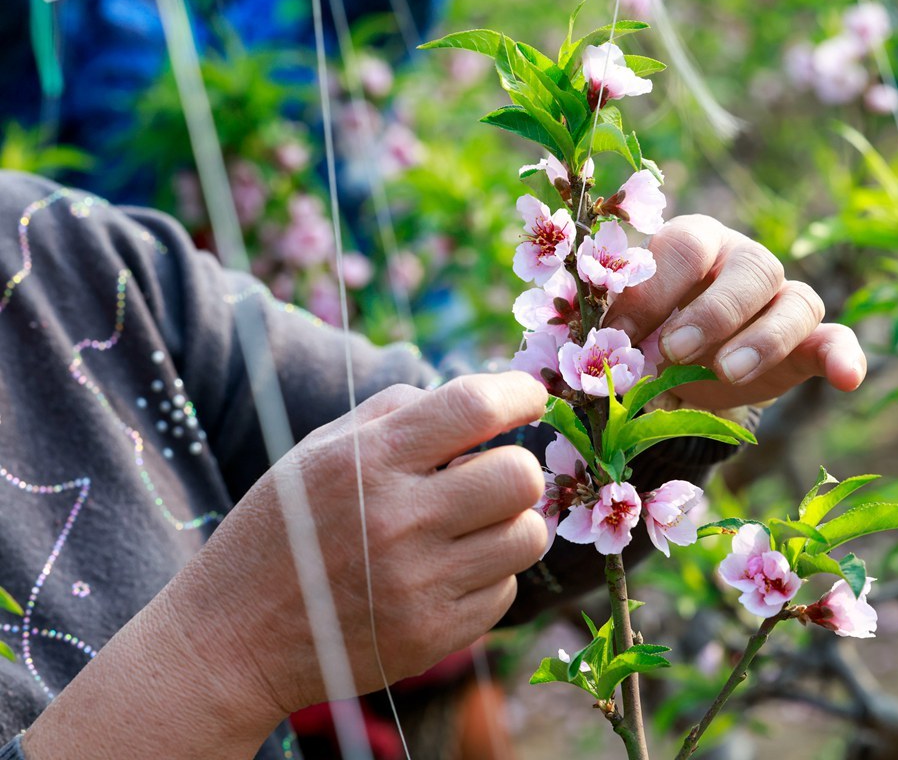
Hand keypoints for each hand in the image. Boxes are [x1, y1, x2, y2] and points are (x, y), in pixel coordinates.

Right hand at [25, 372, 548, 757]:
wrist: (232, 641)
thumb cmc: (282, 531)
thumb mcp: (317, 452)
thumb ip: (395, 414)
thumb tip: (479, 399)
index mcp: (367, 462)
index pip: (474, 408)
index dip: (518, 393)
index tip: (530, 396)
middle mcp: (398, 520)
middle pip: (520, 476)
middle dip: (517, 467)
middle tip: (493, 475)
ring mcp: (418, 584)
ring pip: (527, 535)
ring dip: (511, 524)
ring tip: (472, 527)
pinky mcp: (432, 637)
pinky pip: (505, 591)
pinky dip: (488, 576)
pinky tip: (446, 573)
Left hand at [604, 215, 866, 411]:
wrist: (678, 371)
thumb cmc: (647, 333)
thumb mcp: (625, 328)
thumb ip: (615, 328)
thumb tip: (597, 345)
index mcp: (694, 243)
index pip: (685, 247)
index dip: (655, 289)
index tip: (620, 335)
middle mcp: (744, 261)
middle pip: (751, 269)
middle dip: (711, 313)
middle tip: (673, 353)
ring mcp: (783, 298)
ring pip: (797, 302)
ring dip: (764, 339)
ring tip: (728, 375)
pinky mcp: (809, 340)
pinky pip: (835, 339)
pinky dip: (844, 356)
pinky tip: (847, 378)